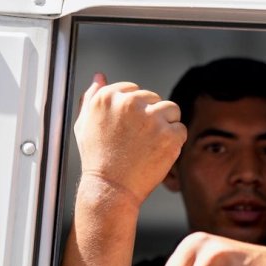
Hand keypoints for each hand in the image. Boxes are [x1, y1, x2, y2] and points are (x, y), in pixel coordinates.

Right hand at [74, 73, 186, 204]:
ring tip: (150, 145)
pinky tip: (158, 153)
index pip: (134, 90)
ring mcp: (151, 118)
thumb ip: (92, 97)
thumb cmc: (97, 160)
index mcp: (108, 97)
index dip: (135, 112)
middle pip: (154, 98)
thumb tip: (99, 76)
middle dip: (151, 117)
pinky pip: (181, 129)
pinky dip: (175, 142)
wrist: (110, 188)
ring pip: (171, 110)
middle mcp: (129, 103)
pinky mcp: (169, 134)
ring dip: (166, 125)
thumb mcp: (84, 125)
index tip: (129, 129)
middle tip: (138, 141)